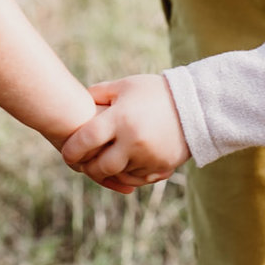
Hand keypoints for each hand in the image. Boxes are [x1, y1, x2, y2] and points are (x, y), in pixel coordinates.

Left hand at [61, 74, 190, 189]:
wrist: (197, 106)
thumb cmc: (156, 92)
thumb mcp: (127, 86)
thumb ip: (100, 93)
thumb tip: (78, 101)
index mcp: (121, 119)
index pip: (85, 140)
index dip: (71, 150)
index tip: (66, 153)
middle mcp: (133, 140)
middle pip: (100, 167)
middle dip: (89, 169)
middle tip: (85, 165)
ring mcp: (148, 156)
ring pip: (118, 175)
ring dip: (111, 171)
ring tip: (106, 163)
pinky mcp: (161, 167)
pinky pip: (137, 179)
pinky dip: (129, 175)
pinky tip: (127, 165)